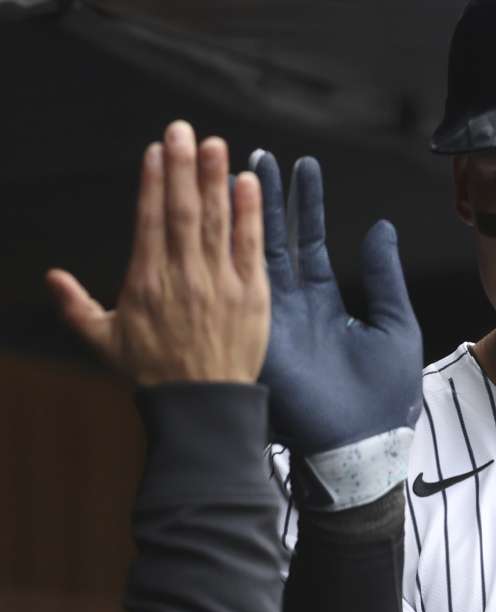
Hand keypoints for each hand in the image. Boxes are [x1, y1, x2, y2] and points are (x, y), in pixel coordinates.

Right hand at [46, 121, 268, 384]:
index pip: (149, 220)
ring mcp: (219, 282)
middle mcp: (183, 275)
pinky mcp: (252, 293)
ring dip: (216, 179)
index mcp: (146, 281)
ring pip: (217, 221)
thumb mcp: (104, 341)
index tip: (157, 150)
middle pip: (182, 210)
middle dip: (182, 167)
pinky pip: (251, 245)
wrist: (202, 405)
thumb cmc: (153, 373)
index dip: (153, 182)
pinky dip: (250, 213)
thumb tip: (50, 277)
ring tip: (216, 143)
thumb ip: (74, 306)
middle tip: (184, 129)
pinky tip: (249, 182)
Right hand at [251, 152, 422, 455]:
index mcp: (324, 303)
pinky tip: (229, 214)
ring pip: (253, 255)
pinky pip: (243, 288)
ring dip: (246, 214)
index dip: (306, 204)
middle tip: (256, 156)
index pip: (311, 242)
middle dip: (265, 198)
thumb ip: (384, 274)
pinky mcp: (257, 338)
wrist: (365, 443)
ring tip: (243, 168)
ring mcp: (271, 320)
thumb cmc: (386, 393)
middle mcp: (293, 307)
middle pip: (273, 240)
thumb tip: (381, 226)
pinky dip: (235, 252)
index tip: (303, 166)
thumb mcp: (394, 322)